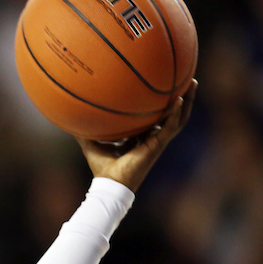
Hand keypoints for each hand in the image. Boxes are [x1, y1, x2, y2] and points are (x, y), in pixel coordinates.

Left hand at [76, 79, 196, 191]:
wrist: (110, 184)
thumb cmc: (102, 168)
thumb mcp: (92, 144)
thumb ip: (85, 131)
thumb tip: (70, 118)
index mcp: (141, 137)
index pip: (154, 117)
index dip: (160, 104)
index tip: (162, 86)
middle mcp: (152, 137)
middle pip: (172, 114)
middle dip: (181, 97)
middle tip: (186, 79)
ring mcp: (158, 141)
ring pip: (179, 118)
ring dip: (187, 101)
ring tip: (192, 83)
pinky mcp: (158, 145)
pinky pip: (172, 126)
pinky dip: (176, 113)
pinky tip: (179, 99)